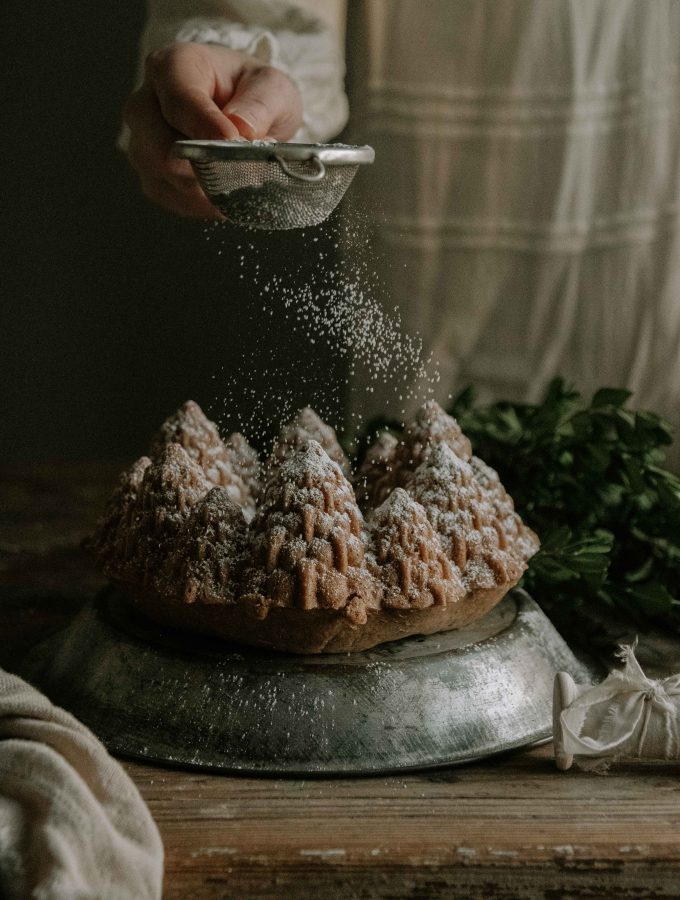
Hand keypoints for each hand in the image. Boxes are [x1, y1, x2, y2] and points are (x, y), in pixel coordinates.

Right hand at [123, 42, 302, 217]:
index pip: (178, 101)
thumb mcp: (272, 87)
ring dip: (206, 189)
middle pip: (159, 149)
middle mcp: (146, 104)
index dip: (204, 127)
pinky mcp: (151, 176)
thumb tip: (240, 130)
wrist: (240, 109)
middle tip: (244, 172)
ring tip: (240, 182)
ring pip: (163, 178)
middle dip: (204, 168)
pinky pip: (171, 198)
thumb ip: (260, 104)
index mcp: (173, 66)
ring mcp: (143, 143)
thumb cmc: (251, 92)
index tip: (232, 141)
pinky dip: (202, 203)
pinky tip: (225, 193)